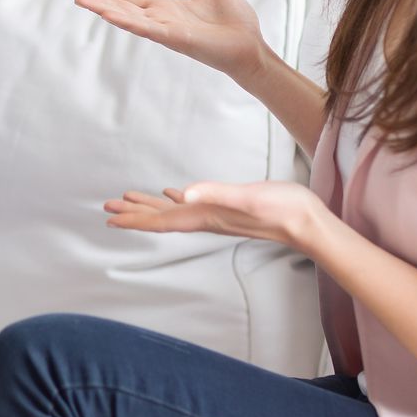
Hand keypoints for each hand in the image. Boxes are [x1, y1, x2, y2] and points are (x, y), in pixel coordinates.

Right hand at [62, 0, 266, 78]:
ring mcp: (167, 32)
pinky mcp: (179, 40)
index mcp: (163, 9)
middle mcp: (159, 21)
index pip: (125, 0)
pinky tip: (112, 16)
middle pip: (118, 7)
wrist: (252, 47)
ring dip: (105, 10)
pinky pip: (150, 30)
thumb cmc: (234, 22)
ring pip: (129, 19)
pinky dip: (131, 22)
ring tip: (80, 0)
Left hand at [103, 180, 330, 255]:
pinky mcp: (229, 208)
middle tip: (108, 208)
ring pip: (175, 213)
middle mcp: (207, 219)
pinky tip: (175, 194)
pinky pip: (194, 205)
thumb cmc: (281, 208)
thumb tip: (182, 193)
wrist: (307, 223)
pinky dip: (178, 201)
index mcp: (205, 216)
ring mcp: (218, 215)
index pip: (161, 221)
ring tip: (130, 200)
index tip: (110, 217)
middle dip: (135, 214)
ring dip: (152, 208)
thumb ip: (215, 193)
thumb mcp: (246, 196)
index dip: (135, 219)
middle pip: (162, 219)